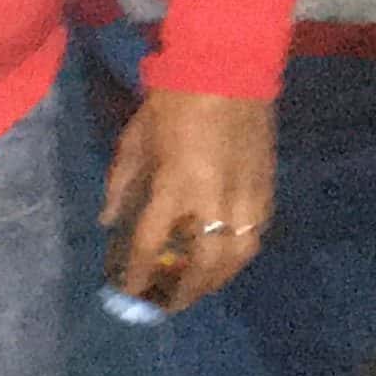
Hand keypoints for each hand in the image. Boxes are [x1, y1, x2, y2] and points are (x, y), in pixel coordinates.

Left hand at [103, 88, 275, 310]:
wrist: (227, 71)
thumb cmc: (172, 104)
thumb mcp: (133, 143)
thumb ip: (120, 187)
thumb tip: (107, 223)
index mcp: (175, 187)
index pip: (152, 245)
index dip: (138, 273)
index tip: (128, 292)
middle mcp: (214, 200)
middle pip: (202, 264)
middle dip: (184, 291)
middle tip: (166, 305)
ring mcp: (246, 196)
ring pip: (236, 256)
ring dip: (214, 281)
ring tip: (195, 291)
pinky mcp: (267, 189)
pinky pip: (255, 236)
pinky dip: (237, 256)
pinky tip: (222, 263)